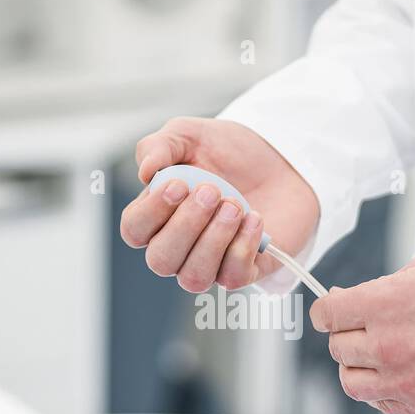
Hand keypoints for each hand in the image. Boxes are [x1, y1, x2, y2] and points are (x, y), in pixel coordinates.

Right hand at [120, 117, 318, 290]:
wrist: (280, 160)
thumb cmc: (229, 152)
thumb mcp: (190, 135)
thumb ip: (159, 145)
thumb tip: (145, 170)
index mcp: (157, 215)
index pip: (134, 230)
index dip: (151, 213)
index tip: (178, 184)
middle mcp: (178, 247)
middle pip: (160, 261)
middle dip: (186, 226)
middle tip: (213, 190)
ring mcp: (210, 263)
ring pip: (194, 278)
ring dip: (213, 240)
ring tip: (235, 205)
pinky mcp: (242, 270)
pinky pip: (232, 278)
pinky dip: (243, 247)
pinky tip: (255, 218)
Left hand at [310, 252, 414, 413]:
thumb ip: (384, 286)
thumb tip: (353, 300)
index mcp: (385, 305)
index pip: (327, 315)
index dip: (328, 311)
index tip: (332, 313)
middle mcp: (389, 346)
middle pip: (338, 348)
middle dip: (349, 335)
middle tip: (367, 329)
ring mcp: (406, 381)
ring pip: (352, 382)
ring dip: (359, 367)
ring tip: (379, 356)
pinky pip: (383, 404)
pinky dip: (384, 391)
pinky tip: (401, 374)